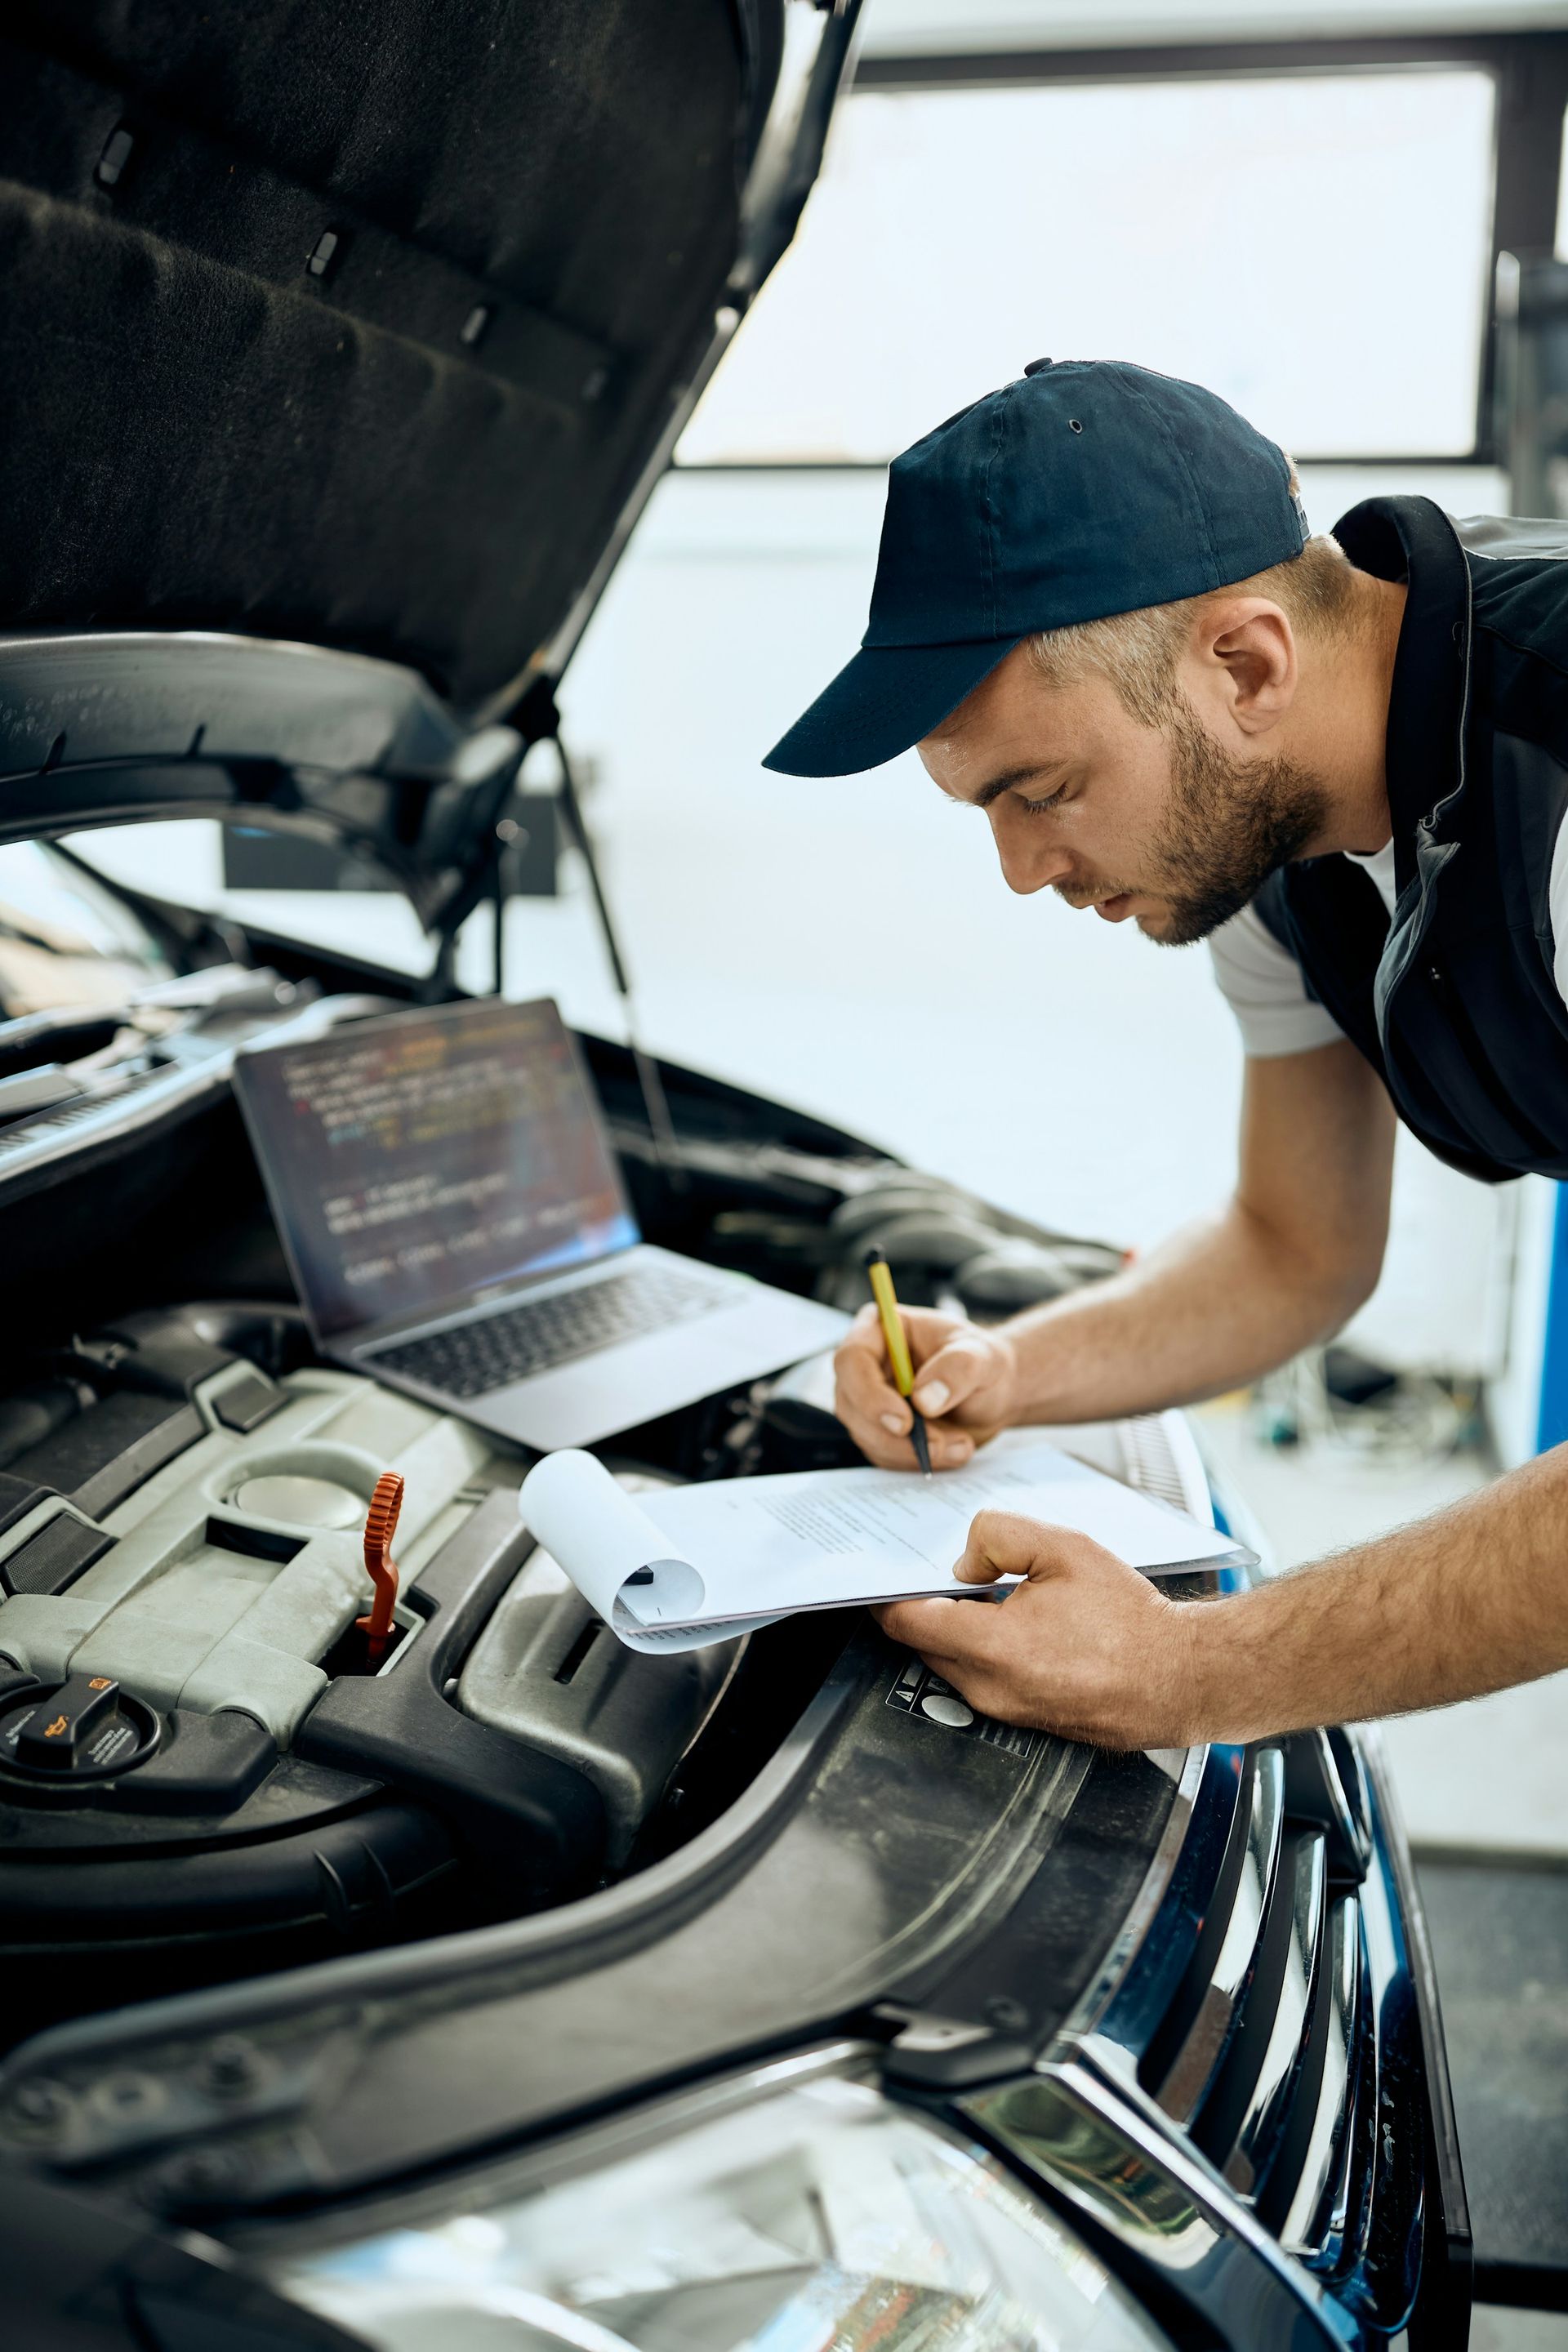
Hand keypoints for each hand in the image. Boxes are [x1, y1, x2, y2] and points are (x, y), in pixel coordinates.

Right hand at [834, 1304, 1018, 1469]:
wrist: (992, 1393)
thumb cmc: (983, 1363)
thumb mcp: (983, 1357)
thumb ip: (958, 1369)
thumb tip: (924, 1400)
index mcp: (880, 1330)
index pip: (852, 1359)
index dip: (869, 1394)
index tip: (904, 1422)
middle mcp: (865, 1365)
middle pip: (851, 1404)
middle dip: (895, 1435)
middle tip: (941, 1444)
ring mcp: (867, 1400)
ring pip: (867, 1435)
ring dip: (913, 1450)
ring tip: (960, 1443)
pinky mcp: (877, 1430)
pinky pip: (884, 1455)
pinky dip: (918, 1459)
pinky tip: (952, 1449)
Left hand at [874, 1509, 1197, 1748]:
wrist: (1183, 1677)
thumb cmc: (1133, 1622)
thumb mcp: (1065, 1549)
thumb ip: (1000, 1536)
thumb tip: (964, 1561)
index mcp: (992, 1647)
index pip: (904, 1622)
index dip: (885, 1594)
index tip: (881, 1575)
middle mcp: (991, 1689)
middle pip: (924, 1643)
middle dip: (926, 1607)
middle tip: (943, 1574)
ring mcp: (1007, 1711)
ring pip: (953, 1663)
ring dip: (958, 1630)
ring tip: (992, 1595)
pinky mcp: (1025, 1720)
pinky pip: (983, 1681)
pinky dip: (985, 1651)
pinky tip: (1018, 1624)